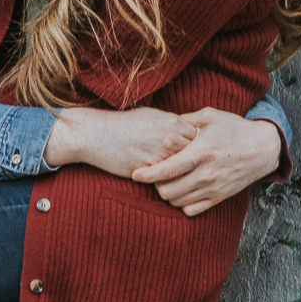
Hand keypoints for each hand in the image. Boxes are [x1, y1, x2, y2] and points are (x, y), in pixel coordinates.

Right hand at [44, 105, 196, 178]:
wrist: (96, 134)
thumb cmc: (123, 124)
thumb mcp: (151, 115)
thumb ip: (172, 123)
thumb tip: (187, 130)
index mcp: (173, 122)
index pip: (201, 137)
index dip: (203, 146)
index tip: (203, 153)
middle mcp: (171, 137)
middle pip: (199, 155)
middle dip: (201, 162)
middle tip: (204, 170)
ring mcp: (162, 155)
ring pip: (187, 170)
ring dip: (189, 176)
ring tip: (193, 182)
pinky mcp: (151, 171)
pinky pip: (170, 181)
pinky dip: (174, 184)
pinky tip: (175, 186)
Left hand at [131, 109, 282, 216]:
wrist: (262, 148)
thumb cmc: (234, 129)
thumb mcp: (209, 116)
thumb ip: (183, 120)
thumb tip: (161, 121)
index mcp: (201, 152)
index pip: (167, 169)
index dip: (147, 174)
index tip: (135, 174)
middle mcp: (207, 173)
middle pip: (168, 191)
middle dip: (155, 185)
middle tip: (152, 176)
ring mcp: (213, 188)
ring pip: (178, 202)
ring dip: (167, 194)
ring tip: (165, 183)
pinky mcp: (219, 197)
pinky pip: (192, 210)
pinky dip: (181, 204)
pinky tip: (180, 192)